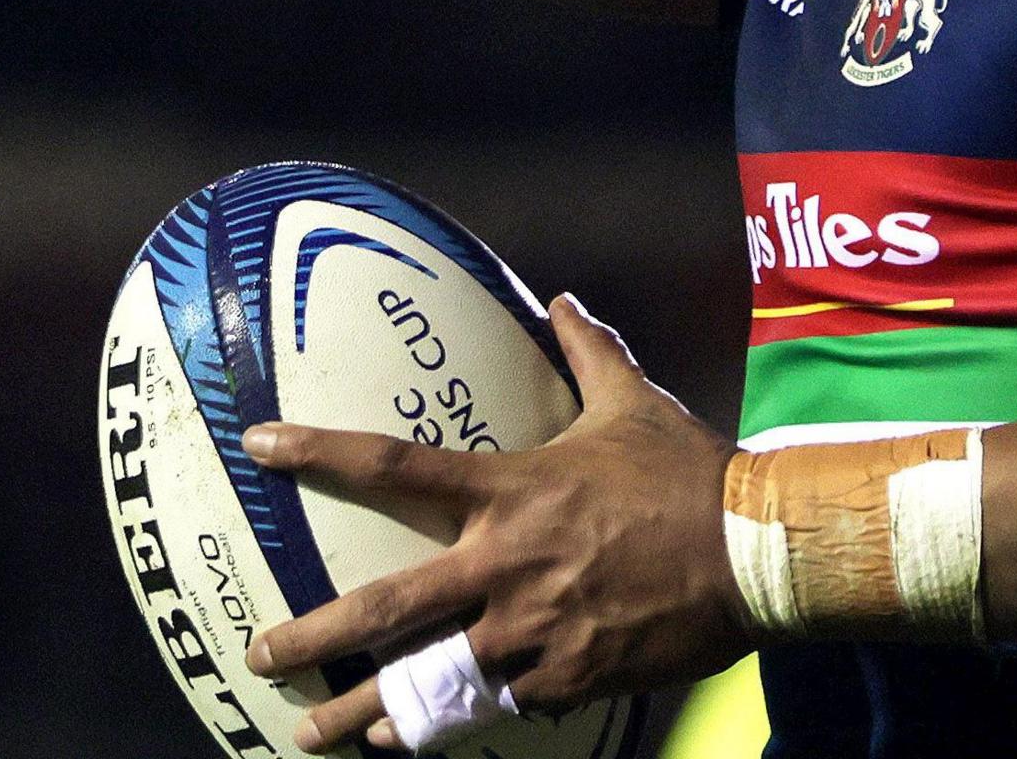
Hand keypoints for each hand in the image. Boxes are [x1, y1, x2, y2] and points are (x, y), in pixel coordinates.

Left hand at [239, 298, 749, 751]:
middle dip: (314, 638)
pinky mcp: (569, 678)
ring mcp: (534, 630)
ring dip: (368, 713)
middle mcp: (505, 563)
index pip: (393, 463)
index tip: (258, 445)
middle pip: (386, 609)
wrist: (757, 553)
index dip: (319, 451)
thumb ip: (587, 352)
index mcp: (508, 490)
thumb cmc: (690, 472)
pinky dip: (453, 721)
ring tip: (315, 735)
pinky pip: (496, 707)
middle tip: (260, 654)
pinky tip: (414, 738)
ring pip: (431, 680)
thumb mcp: (632, 403)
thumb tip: (563, 301)